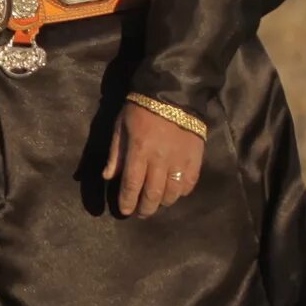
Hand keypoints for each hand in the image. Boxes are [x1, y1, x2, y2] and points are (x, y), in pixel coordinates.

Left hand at [104, 100, 204, 216]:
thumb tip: (109, 177)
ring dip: (163, 203)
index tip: (125, 211)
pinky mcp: (196, 158)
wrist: (174, 93)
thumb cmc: (141, 109)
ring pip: (172, 193)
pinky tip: (174, 192)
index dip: (127, 202)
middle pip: (153, 195)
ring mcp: (180, 160)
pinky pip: (189, 184)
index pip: (132, 185)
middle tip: (141, 213)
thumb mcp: (121, 126)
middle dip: (145, 209)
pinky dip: (181, 192)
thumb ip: (116, 153)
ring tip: (157, 203)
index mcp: (139, 151)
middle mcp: (160, 160)